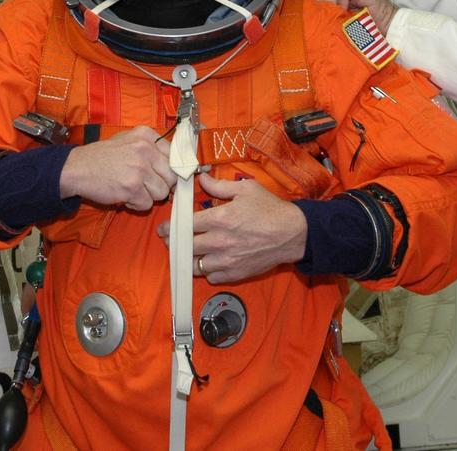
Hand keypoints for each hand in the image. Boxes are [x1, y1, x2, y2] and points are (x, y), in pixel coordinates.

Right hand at [59, 126, 175, 211]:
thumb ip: (151, 148)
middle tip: (145, 186)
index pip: (174, 156)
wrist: (77, 168)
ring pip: (162, 192)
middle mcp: (145, 149)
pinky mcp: (132, 187)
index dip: (169, 170)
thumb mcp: (128, 140)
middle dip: (160, 184)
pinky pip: (147, 203)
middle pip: (171, 176)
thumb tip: (175, 166)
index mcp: (146, 135)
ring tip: (132, 189)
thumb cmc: (102, 156)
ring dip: (148, 196)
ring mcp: (139, 169)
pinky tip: (124, 195)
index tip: (162, 176)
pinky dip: (136, 204)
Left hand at [159, 174, 306, 283]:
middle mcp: (220, 242)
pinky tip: (209, 263)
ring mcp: (228, 260)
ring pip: (196, 266)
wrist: (293, 233)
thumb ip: (219, 185)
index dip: (170, 227)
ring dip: (190, 259)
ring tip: (188, 253)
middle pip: (186, 247)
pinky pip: (213, 277)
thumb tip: (201, 179)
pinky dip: (208, 272)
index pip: (184, 226)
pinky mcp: (237, 273)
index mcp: (220, 219)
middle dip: (174, 244)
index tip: (163, 229)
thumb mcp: (245, 189)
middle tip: (170, 241)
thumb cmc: (270, 209)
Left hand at [311, 0, 398, 31]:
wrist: (386, 30)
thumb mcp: (337, 28)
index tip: (307, 15)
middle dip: (317, 3)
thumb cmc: (361, 33)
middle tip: (322, 18)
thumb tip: (306, 24)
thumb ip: (325, 22)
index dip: (308, 2)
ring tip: (334, 16)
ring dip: (329, 3)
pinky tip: (344, 10)